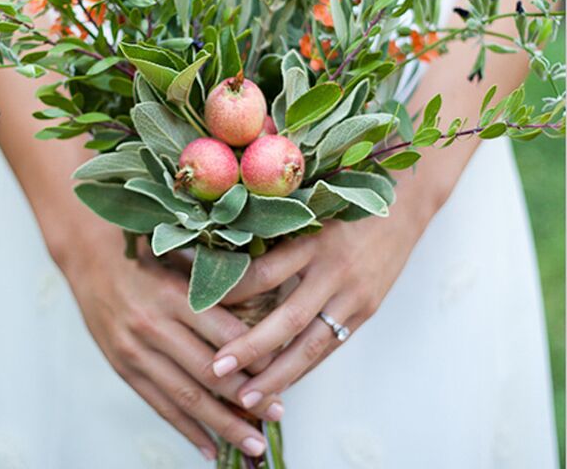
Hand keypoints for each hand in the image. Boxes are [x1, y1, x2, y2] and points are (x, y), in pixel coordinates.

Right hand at [62, 225, 283, 459]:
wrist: (89, 255)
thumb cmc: (145, 249)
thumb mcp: (180, 255)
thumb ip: (214, 280)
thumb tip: (264, 301)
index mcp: (174, 293)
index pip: (223, 332)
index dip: (255, 354)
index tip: (283, 368)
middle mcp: (154, 326)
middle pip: (208, 371)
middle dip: (247, 397)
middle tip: (278, 412)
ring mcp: (136, 351)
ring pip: (185, 396)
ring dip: (222, 424)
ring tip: (253, 443)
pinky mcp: (123, 368)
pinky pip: (159, 405)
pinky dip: (186, 429)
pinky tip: (210, 448)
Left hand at [210, 195, 430, 408]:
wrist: (403, 207)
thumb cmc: (346, 203)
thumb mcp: (311, 211)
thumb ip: (277, 234)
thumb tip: (225, 255)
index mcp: (312, 241)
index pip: (265, 273)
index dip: (233, 293)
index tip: (200, 307)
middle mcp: (333, 271)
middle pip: (287, 319)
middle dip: (250, 349)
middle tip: (215, 370)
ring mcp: (353, 295)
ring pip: (311, 344)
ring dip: (277, 376)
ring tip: (246, 398)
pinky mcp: (366, 310)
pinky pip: (330, 346)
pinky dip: (304, 368)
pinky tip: (281, 385)